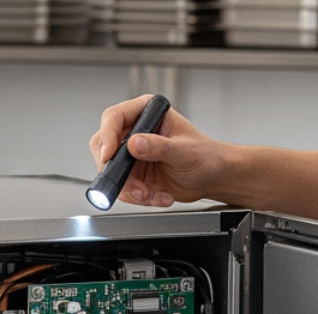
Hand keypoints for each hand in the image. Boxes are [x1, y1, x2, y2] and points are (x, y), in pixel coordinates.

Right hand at [89, 95, 229, 206]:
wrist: (212, 177)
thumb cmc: (205, 156)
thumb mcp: (184, 151)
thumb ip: (159, 147)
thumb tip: (135, 144)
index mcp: (147, 113)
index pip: (114, 118)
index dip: (107, 136)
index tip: (109, 155)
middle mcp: (136, 131)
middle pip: (104, 146)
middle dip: (117, 171)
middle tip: (131, 185)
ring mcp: (132, 154)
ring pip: (112, 172)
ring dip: (130, 189)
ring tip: (152, 194)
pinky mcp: (134, 174)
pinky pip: (124, 188)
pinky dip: (139, 197)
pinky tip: (158, 196)